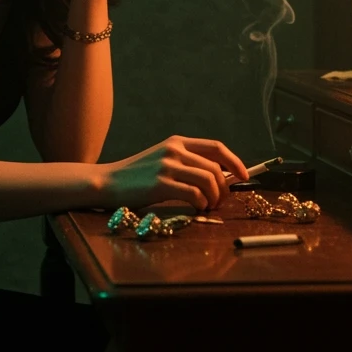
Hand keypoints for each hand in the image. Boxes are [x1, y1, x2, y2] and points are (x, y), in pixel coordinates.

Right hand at [97, 136, 247, 211]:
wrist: (108, 182)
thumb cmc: (138, 176)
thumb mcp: (163, 159)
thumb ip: (187, 163)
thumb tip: (219, 177)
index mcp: (177, 142)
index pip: (216, 147)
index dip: (234, 161)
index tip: (243, 175)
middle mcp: (174, 150)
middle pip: (215, 168)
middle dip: (224, 188)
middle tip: (219, 202)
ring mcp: (167, 166)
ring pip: (208, 181)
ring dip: (214, 198)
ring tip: (207, 207)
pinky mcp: (160, 184)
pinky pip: (194, 195)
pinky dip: (201, 204)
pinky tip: (196, 209)